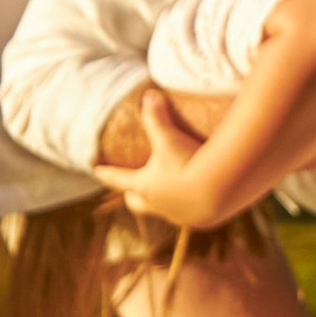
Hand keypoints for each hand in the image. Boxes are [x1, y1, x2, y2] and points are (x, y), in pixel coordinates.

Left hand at [91, 84, 219, 222]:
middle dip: (131, 195)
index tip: (95, 170)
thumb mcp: (170, 138)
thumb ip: (157, 117)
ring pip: (162, 210)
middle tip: (129, 190)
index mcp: (144, 185)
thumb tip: (148, 95)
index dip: (106, 172)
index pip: (118, 178)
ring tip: (168, 192)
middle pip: (135, 203)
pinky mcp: (199, 221)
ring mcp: (178, 215)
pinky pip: (187, 215)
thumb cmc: (188, 162)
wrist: (219, 190)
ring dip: (161, 202)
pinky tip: (198, 199)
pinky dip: (187, 207)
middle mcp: (158, 204)